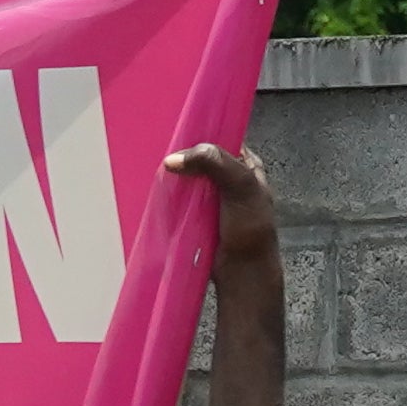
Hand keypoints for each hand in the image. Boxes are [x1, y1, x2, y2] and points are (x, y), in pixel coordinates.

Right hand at [165, 140, 281, 269]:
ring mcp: (215, 198)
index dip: (203, 136)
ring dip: (177, 177)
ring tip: (157, 169)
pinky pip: (184, 199)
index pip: (223, 140)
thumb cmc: (249, 229)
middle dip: (185, 157)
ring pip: (191, 179)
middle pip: (203, 159)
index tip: (179, 133)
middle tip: (163, 153)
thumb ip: (215, 163)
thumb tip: (173, 159)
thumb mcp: (240, 187)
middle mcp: (232, 179)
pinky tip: (160, 190)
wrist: (242, 272)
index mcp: (248, 167)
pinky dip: (173, 195)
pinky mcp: (200, 216)